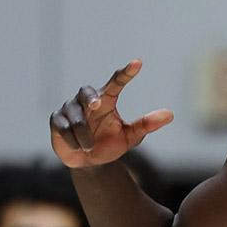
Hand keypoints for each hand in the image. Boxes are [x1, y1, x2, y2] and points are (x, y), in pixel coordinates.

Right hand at [50, 59, 174, 168]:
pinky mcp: (56, 120)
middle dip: (90, 97)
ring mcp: (70, 108)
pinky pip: (64, 129)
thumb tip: (170, 115)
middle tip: (97, 104)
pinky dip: (74, 142)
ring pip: (77, 119)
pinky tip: (78, 148)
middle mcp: (87, 100)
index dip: (126, 73)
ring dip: (86, 136)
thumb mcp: (130, 137)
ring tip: (89, 147)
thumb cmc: (109, 145)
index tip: (138, 63)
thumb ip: (146, 124)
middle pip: (87, 91)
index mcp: (106, 100)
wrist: (88, 163)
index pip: (116, 82)